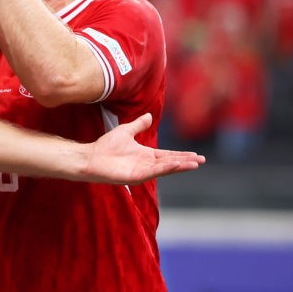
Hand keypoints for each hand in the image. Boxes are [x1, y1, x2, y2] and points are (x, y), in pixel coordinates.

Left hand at [80, 114, 205, 183]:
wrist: (90, 156)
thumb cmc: (106, 146)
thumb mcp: (126, 131)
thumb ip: (139, 125)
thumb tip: (149, 115)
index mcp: (145, 155)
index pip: (168, 155)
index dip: (182, 155)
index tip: (196, 155)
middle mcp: (146, 164)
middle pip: (170, 163)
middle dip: (186, 162)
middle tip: (201, 161)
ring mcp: (141, 171)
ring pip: (164, 168)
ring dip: (179, 166)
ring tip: (194, 164)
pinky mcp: (135, 176)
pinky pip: (153, 172)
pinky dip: (165, 168)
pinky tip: (176, 164)